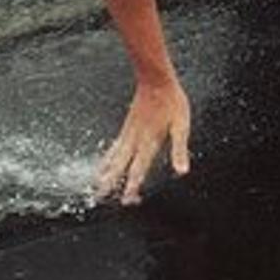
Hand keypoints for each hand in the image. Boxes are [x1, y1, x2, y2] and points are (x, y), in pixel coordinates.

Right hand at [94, 75, 191, 204]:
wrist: (156, 80)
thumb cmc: (171, 102)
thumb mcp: (181, 126)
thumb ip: (179, 150)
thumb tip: (182, 171)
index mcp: (149, 142)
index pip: (138, 168)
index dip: (132, 185)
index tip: (127, 200)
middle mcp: (135, 139)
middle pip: (120, 165)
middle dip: (111, 182)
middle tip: (100, 197)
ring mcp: (129, 133)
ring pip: (113, 157)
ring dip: (105, 172)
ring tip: (96, 184)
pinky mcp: (127, 126)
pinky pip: (113, 147)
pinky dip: (106, 158)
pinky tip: (104, 162)